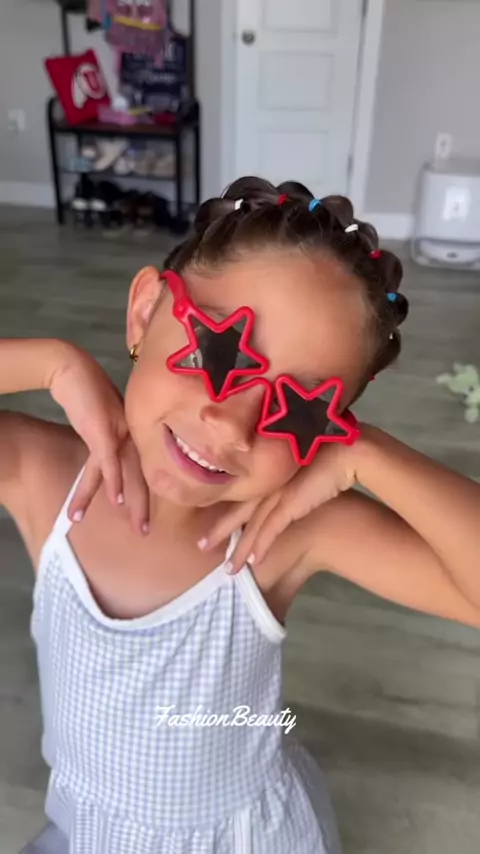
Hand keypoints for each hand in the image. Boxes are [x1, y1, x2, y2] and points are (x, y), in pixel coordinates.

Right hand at [50, 345, 148, 532]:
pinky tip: (114, 502)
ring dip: (127, 502)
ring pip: (126, 474)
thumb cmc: (88, 392)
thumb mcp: (104, 420)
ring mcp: (121, 432)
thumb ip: (110, 438)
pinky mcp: (104, 431)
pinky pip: (108, 463)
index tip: (145, 512)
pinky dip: (113, 483)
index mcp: (136, 432)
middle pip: (142, 475)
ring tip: (133, 527)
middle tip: (145, 531)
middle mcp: (134, 433)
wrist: (73, 370)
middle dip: (143, 505)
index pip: (144, 467)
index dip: (145, 491)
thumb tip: (109, 456)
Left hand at [199, 442, 359, 572]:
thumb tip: (291, 487)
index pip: (242, 495)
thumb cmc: (331, 453)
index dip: (227, 512)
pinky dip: (262, 545)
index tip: (212, 525)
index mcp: (269, 472)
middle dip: (220, 531)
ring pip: (252, 525)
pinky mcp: (292, 503)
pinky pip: (272, 528)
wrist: (349, 451)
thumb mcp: (304, 467)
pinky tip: (255, 560)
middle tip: (202, 546)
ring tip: (229, 569)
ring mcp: (279, 492)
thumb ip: (293, 477)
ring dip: (240, 549)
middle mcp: (269, 483)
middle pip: (239, 511)